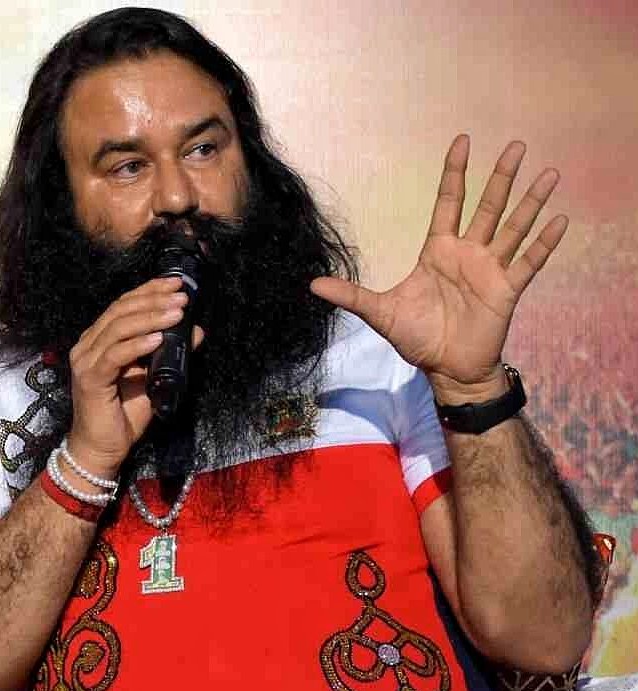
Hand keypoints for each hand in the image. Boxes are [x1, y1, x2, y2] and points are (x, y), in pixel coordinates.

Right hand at [66, 276, 202, 478]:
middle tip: (182, 296)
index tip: (176, 283)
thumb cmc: (125, 414)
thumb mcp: (156, 378)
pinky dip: (138, 344)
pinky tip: (158, 338)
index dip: (149, 290)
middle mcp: (88, 345)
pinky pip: (115, 355)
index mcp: (100, 339)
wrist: (104, 448)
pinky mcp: (90, 378)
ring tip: (177, 312)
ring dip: (151, 317)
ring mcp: (86, 360)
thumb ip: (171, 353)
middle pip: (121, 310)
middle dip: (154, 299)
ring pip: (118, 327)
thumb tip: (197, 330)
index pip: (124, 305)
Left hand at [311, 135, 567, 402]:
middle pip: (487, 207)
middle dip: (501, 177)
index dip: (455, 173)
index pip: (449, 202)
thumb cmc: (416, 338)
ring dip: (530, 202)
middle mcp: (467, 254)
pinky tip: (560, 220)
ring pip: (513, 227)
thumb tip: (311, 286)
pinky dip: (544, 243)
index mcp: (438, 252)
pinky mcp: (507, 290)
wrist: (446, 369)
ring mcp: (490, 270)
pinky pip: (529, 262)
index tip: (462, 141)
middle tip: (516, 144)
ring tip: (549, 173)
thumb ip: (351, 295)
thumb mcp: (380, 313)